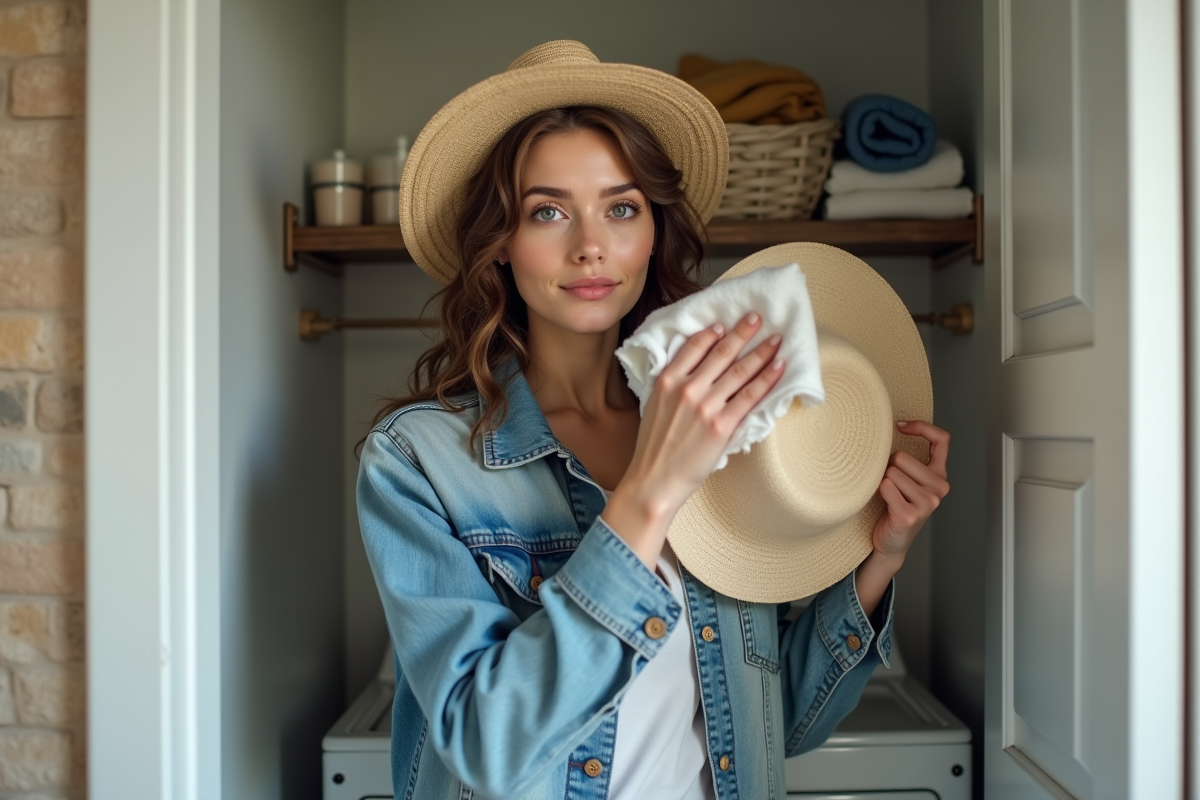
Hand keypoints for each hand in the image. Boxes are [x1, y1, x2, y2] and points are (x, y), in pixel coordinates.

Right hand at [603, 312, 784, 567]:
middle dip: (743, 333)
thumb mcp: (654, 406)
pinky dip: (767, 379)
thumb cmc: (653, 448)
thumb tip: (693, 372)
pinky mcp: (722, 425)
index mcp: (667, 381)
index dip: (712, 333)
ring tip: (775, 339)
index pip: (694, 346)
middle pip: (722, 353)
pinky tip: (778, 367)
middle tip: (757, 318)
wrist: (654, 480)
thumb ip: (672, 386)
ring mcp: (706, 406)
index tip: (725, 324)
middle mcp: (687, 389)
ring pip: (740, 371)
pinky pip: (751, 396)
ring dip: (762, 352)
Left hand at [871, 420, 950, 564]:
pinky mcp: (910, 515)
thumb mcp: (910, 481)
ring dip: (883, 482)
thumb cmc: (896, 507)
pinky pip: (886, 487)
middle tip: (891, 485)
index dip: (921, 427)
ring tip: (890, 497)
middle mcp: (939, 488)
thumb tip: (894, 429)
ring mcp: (927, 502)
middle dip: (889, 467)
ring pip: (891, 473)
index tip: (899, 426)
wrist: (891, 542)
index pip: (942, 439)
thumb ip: (911, 460)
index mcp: (940, 475)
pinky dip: (880, 493)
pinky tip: (886, 505)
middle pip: (902, 457)